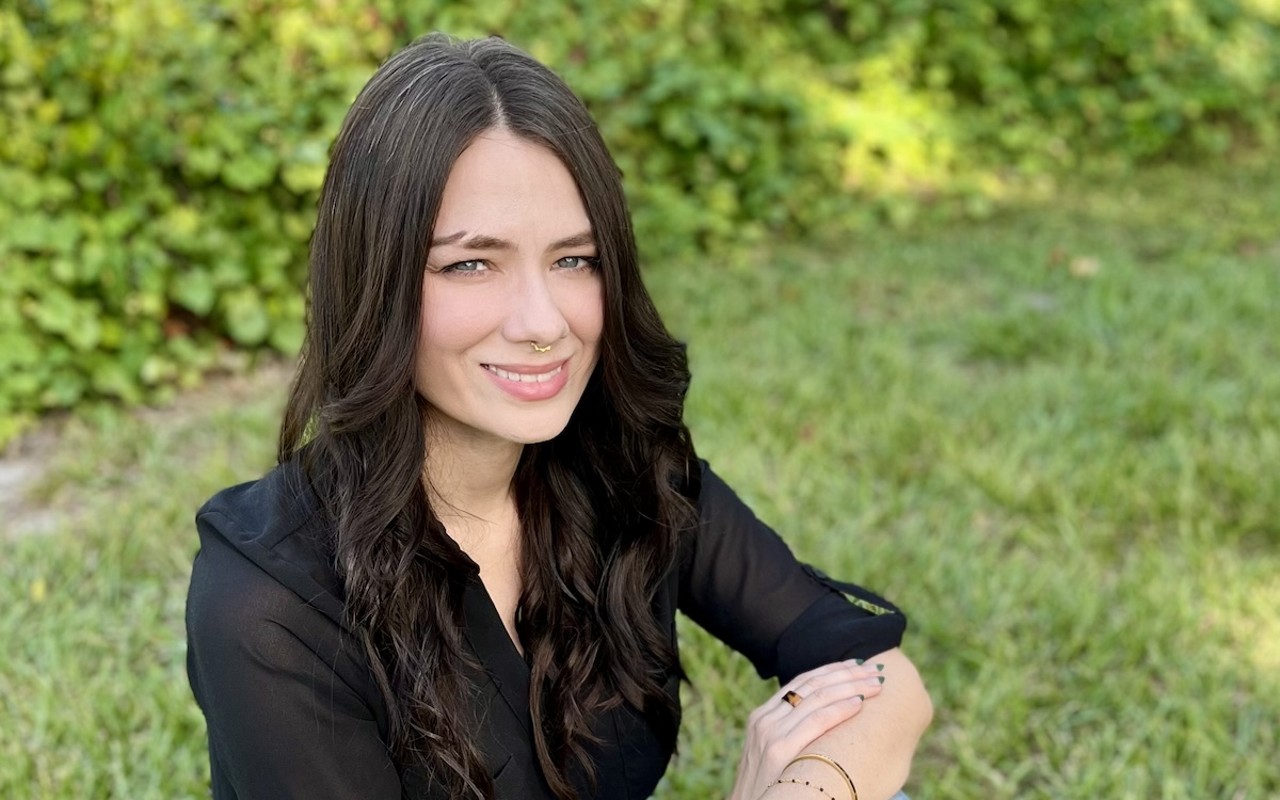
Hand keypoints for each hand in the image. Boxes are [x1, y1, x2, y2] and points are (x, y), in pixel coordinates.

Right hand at [727, 659, 884, 799]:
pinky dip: (839, 709)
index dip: (832, 670)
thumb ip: (790, 734)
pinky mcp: (779, 750)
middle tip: (875, 670)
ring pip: (817, 697)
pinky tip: (859, 703)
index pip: (802, 681)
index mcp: (762, 716)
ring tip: (876, 683)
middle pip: (812, 684)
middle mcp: (764, 719)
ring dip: (851, 686)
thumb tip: (825, 724)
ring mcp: (770, 733)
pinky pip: (816, 720)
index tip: (857, 665)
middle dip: (847, 674)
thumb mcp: (771, 754)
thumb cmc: (768, 789)